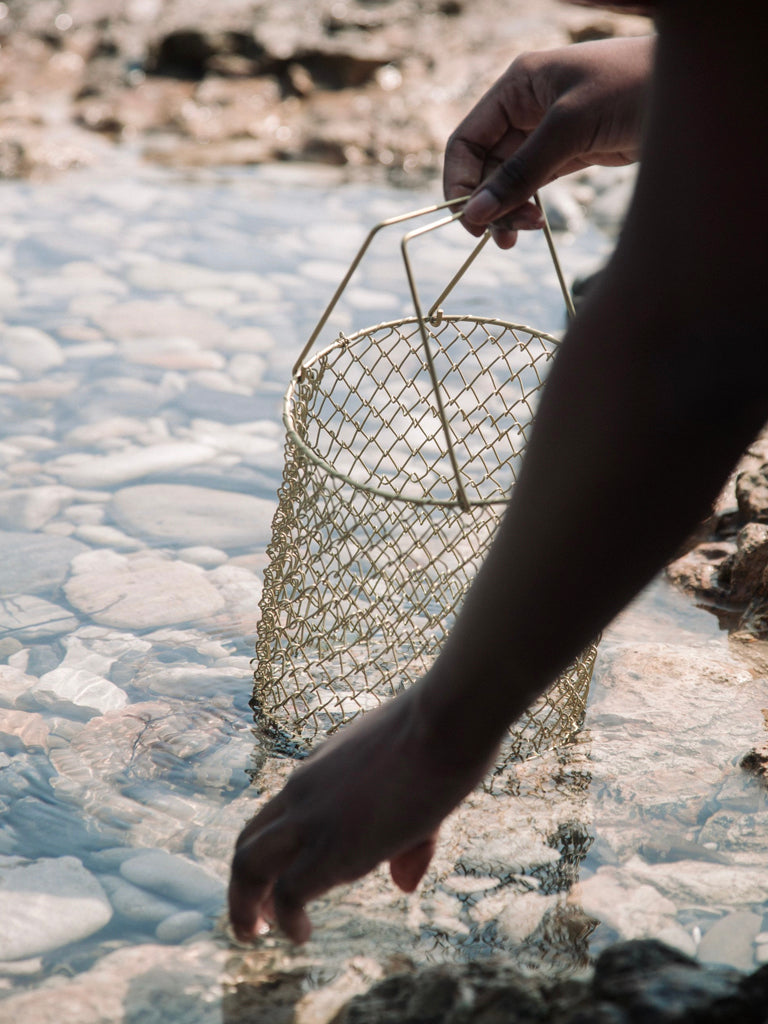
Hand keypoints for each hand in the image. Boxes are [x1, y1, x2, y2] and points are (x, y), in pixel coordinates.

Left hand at [228, 683, 496, 943]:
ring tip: (252, 934)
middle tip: (253, 918)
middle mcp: (304, 791)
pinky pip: (288, 893)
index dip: (271, 851)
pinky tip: (301, 935)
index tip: (278, 880)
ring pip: (248, 865)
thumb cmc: (441, 739)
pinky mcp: (332, 846)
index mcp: (319, 769)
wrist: (444, 722)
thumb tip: (403, 884)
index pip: (277, 814)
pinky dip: (286, 920)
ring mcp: (313, 817)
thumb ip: (406, 839)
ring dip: (243, 905)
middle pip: (249, 840)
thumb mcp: (414, 783)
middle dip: (243, 885)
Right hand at [443, 36, 653, 245]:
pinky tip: (535, 224)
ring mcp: (547, 131)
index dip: (459, 183)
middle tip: (505, 238)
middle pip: (485, 165)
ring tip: (521, 235)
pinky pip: (534, 184)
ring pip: (509, 179)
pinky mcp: (570, 152)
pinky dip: (528, 206)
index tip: (470, 223)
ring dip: (508, 210)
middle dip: (489, 202)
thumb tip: (476, 214)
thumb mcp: (570, 128)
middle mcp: (526, 107)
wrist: (696, 89)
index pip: (467, 140)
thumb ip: (522, 173)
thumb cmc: (633, 88)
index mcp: (517, 86)